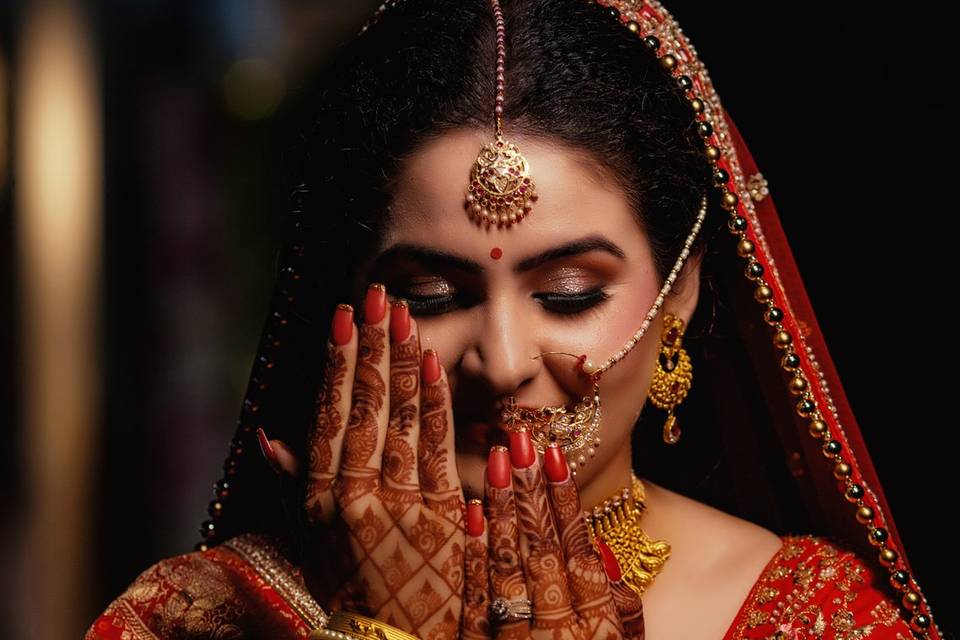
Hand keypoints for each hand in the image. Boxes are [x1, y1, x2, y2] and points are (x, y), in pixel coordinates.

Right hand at [259, 283, 465, 639]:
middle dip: (372, 345)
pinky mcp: (440, 515)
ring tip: (403, 313)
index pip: (327, 414)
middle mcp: (354, 495)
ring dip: (401, 361)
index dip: (336, 362)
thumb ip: (289, 485)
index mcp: (318, 498)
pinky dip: (434, 404)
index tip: (343, 315)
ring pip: (399, 418)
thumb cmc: (345, 592)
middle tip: (378, 294)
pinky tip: (432, 363)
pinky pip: (437, 448)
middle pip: (365, 406)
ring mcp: (400, 503)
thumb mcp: (303, 542)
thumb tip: (267, 433)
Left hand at [461, 432, 644, 638]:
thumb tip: (604, 555)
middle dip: (531, 487)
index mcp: (595, 622)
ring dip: (502, 506)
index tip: (554, 453)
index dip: (566, 497)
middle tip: (520, 440)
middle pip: (542, 544)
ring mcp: (517, 636)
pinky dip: (474, 552)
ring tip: (497, 459)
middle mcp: (557, 625)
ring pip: (507, 560)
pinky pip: (476, 595)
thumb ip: (620, 608)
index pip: (579, 546)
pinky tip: (472, 511)